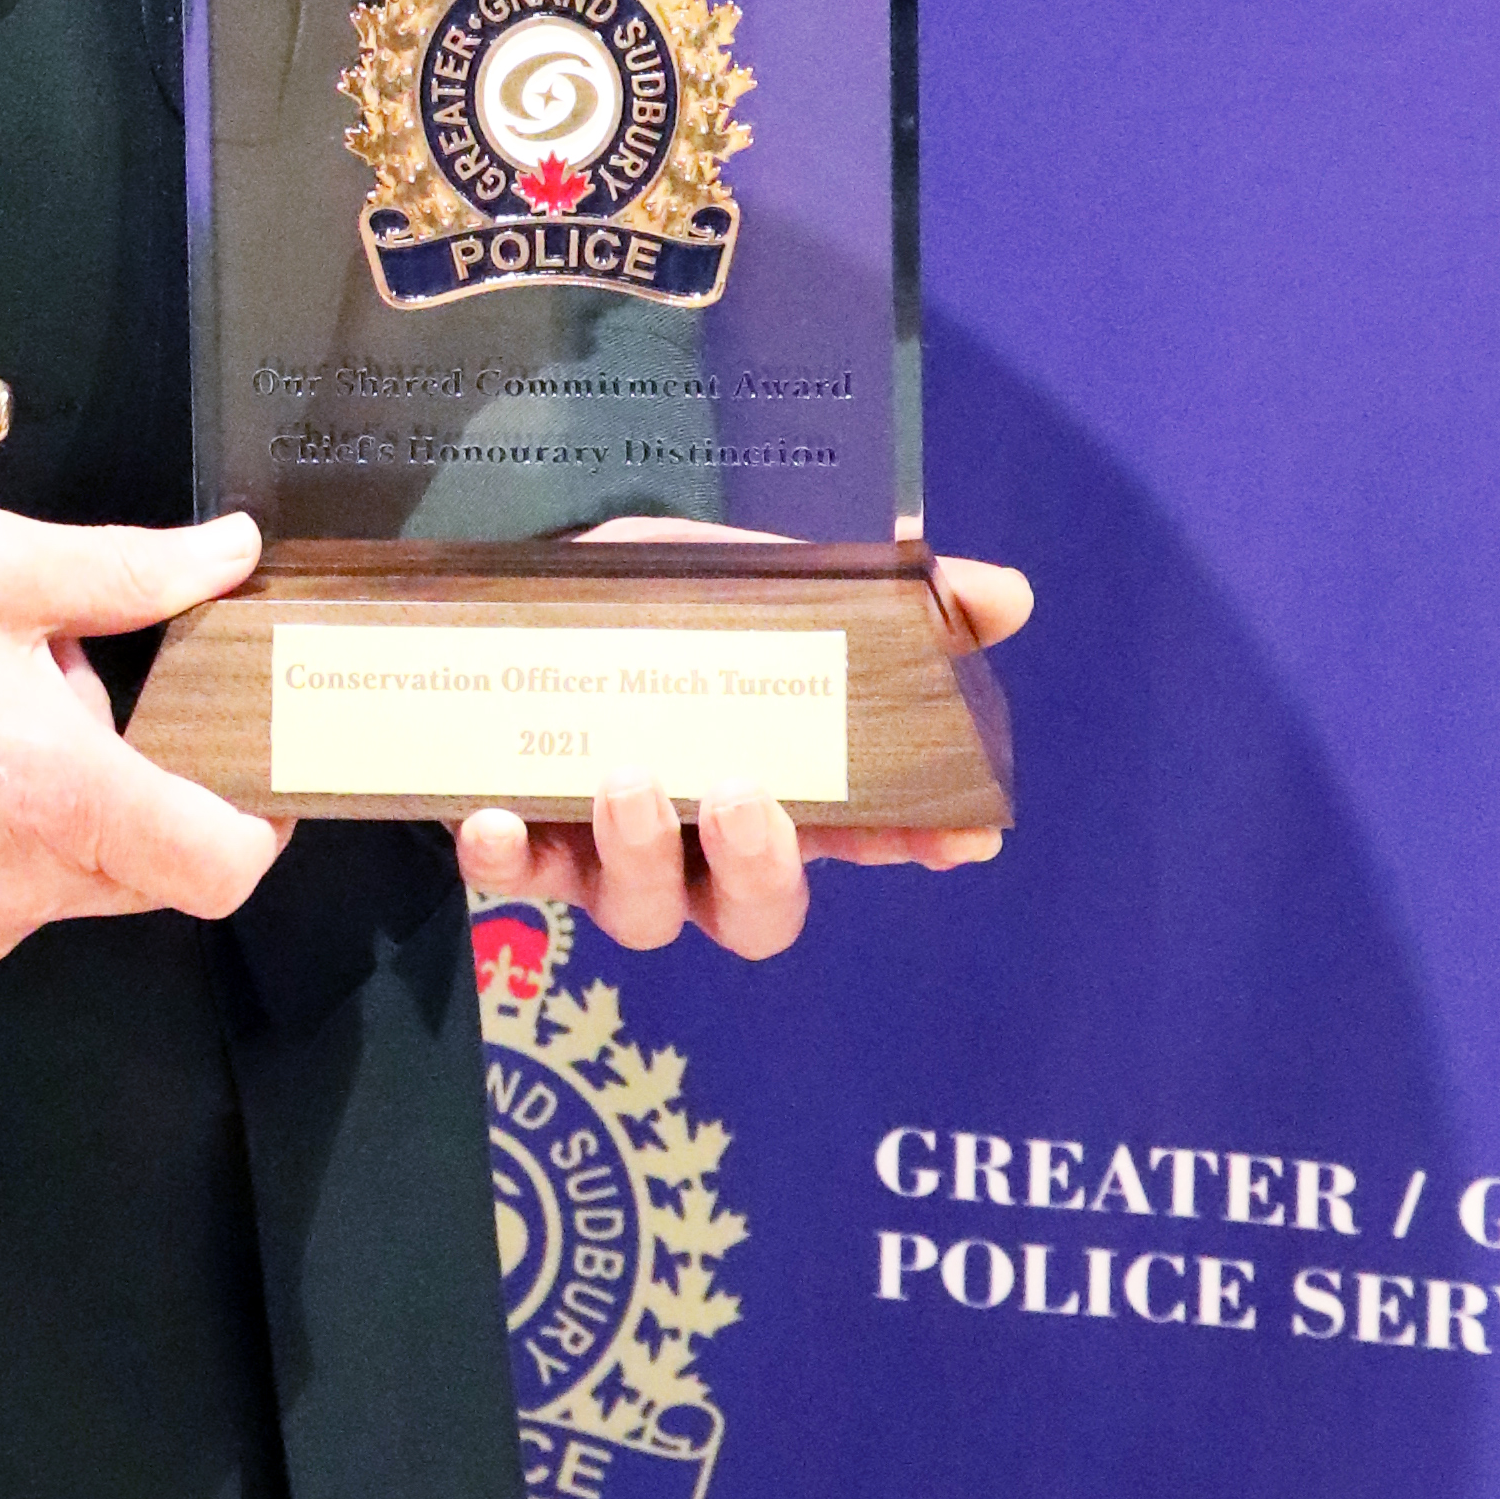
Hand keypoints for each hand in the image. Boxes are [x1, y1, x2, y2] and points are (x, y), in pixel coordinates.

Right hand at [0, 507, 291, 982]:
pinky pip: (4, 908)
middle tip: (64, 689)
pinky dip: (1, 851)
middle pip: (152, 868)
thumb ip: (133, 570)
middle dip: (139, 784)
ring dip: (65, 814)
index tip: (249, 765)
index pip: (223, 866)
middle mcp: (25, 888)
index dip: (258, 820)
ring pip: (76, 883)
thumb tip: (233, 553)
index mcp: (66, 801)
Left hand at [458, 554, 1034, 966]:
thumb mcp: (770, 582)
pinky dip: (506, 859)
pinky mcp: (526, 839)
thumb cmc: (666, 606)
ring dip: (639, 855)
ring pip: (641, 914)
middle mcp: (704, 847)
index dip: (916, 842)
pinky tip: (493, 818)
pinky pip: (516, 877)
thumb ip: (882, 597)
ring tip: (627, 779)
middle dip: (760, 871)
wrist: (528, 585)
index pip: (869, 839)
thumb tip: (1006, 597)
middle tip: (742, 796)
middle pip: (754, 916)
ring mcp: (613, 854)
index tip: (959, 837)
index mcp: (782, 790)